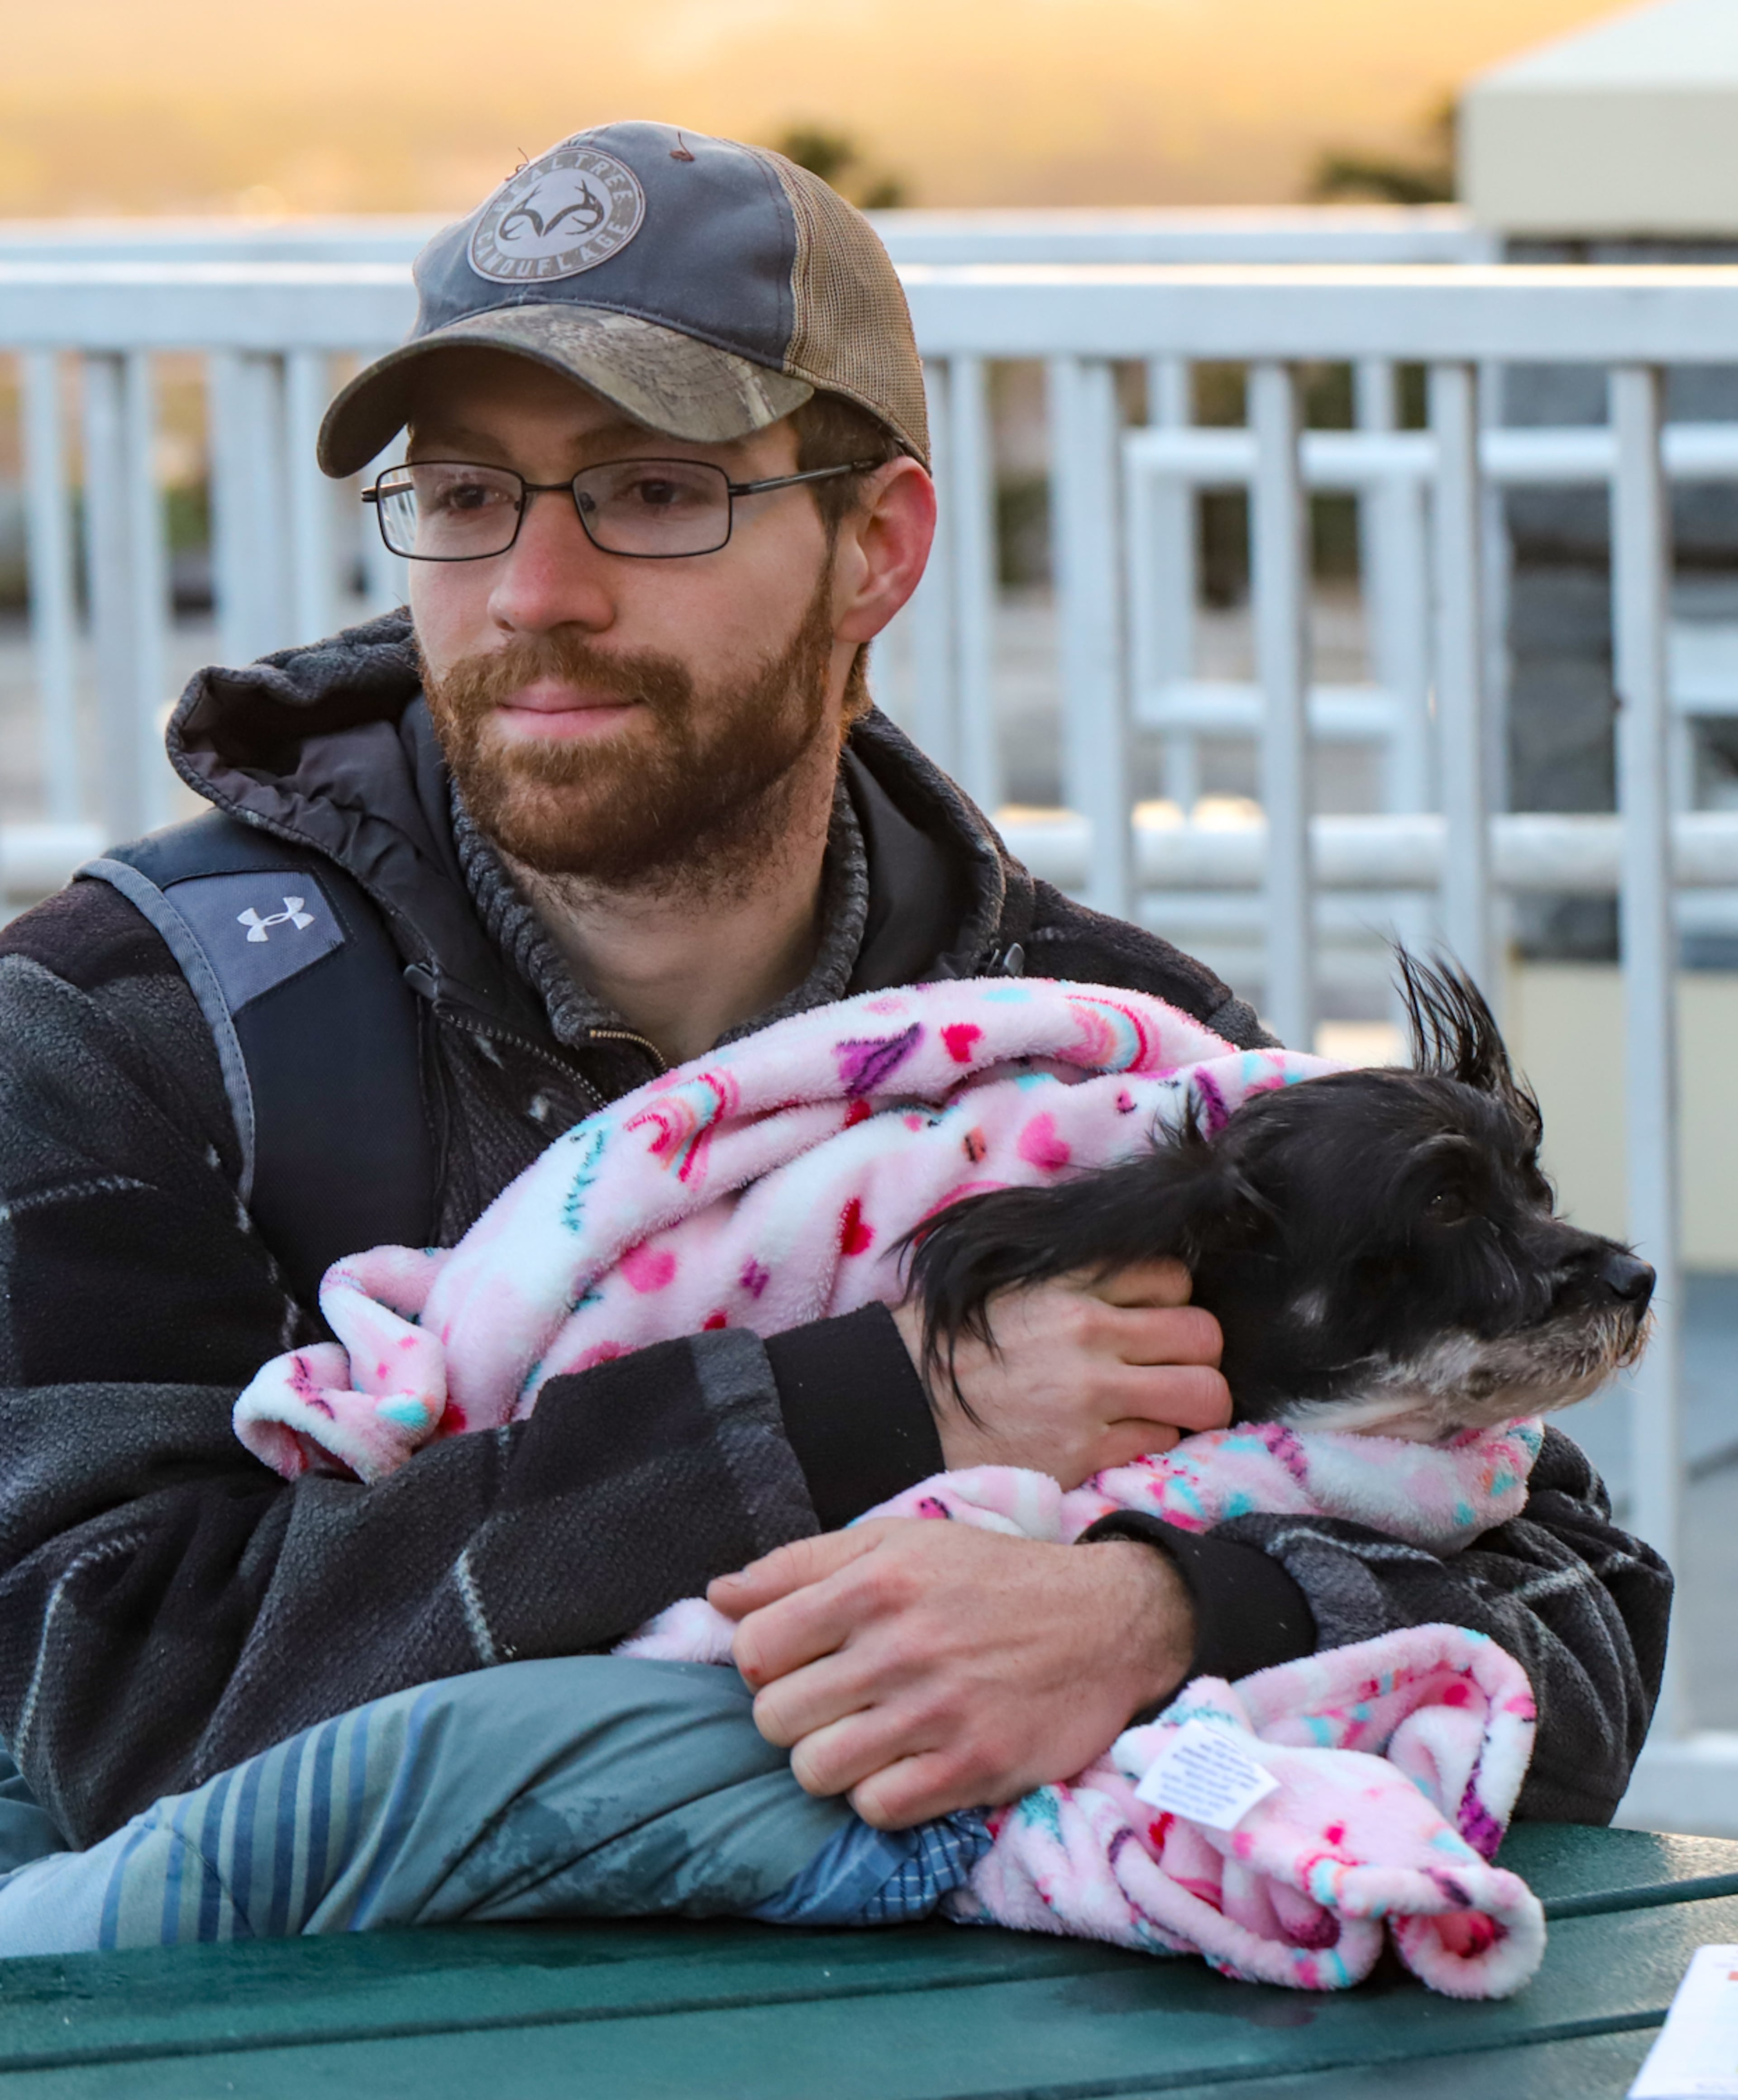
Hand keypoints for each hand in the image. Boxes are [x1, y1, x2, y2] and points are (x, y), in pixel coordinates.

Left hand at [708, 1521, 1194, 1827]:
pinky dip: (880, 1796)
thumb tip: (716, 1596)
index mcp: (874, 1581)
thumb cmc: (987, 1578)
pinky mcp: (974, 1767)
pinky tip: (907, 1763)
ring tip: (867, 1735)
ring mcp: (938, 1711)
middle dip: (792, 1715)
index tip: (799, 1660)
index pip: (754, 1646)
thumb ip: (799, 1565)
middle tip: (835, 1701)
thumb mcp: (895, 1544)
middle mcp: (901, 1645)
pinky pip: (876, 1810)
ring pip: (815, 1771)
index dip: (764, 1661)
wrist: (1105, 1621)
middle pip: (774, 1717)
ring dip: (831, 1760)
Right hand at [890, 1256, 1229, 1488]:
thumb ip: (1071, 1277)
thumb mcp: (1006, 1284)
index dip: (1171, 1303)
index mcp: (1068, 1281)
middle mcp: (1088, 1329)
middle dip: (1197, 1356)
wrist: (893, 1407)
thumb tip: (1130, 1282)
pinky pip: (1162, 1441)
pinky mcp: (1084, 1449)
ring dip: (1192, 1405)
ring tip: (1164, 1411)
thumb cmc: (947, 1345)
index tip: (1152, 1323)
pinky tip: (1120, 1438)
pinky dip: (1152, 1442)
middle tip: (1171, 1371)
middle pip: (1203, 1334)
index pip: (1173, 1276)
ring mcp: (1090, 1392)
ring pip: (1203, 1393)